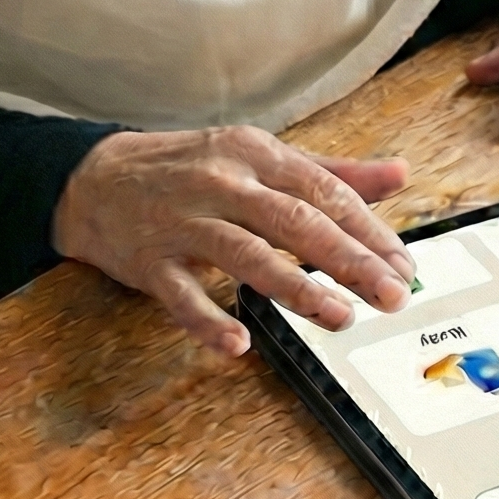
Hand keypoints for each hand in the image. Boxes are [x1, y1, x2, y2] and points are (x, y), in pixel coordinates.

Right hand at [53, 127, 414, 354]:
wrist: (95, 178)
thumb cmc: (192, 170)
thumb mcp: (260, 158)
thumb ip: (331, 172)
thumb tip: (400, 175)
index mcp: (256, 154)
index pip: (324, 192)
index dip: (369, 230)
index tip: (403, 264)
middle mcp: (223, 182)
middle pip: (295, 222)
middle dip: (350, 260)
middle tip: (391, 295)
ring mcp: (182, 222)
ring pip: (246, 256)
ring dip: (296, 288)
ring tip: (340, 317)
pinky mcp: (148, 261)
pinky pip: (181, 295)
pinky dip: (209, 321)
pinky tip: (240, 344)